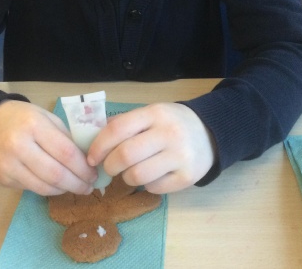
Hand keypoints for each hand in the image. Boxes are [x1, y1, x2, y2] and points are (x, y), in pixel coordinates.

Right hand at [0, 100, 97, 195]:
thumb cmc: (23, 118)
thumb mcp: (47, 117)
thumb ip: (65, 137)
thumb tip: (86, 160)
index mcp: (34, 126)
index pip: (65, 152)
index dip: (83, 167)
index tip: (94, 174)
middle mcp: (19, 146)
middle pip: (56, 174)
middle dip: (77, 183)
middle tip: (89, 187)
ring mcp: (8, 165)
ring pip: (44, 187)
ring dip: (64, 190)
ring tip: (77, 187)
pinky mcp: (3, 179)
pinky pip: (31, 189)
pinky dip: (48, 189)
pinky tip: (58, 186)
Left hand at [87, 103, 215, 193]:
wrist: (209, 133)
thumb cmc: (171, 123)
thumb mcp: (150, 113)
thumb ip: (124, 123)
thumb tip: (92, 138)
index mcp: (155, 113)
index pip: (118, 129)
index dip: (99, 146)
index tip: (91, 157)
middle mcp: (168, 133)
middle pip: (125, 156)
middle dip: (109, 165)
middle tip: (109, 167)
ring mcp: (180, 156)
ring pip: (137, 176)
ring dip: (126, 177)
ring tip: (131, 171)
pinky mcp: (187, 177)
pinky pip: (154, 188)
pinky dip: (146, 185)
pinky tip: (152, 175)